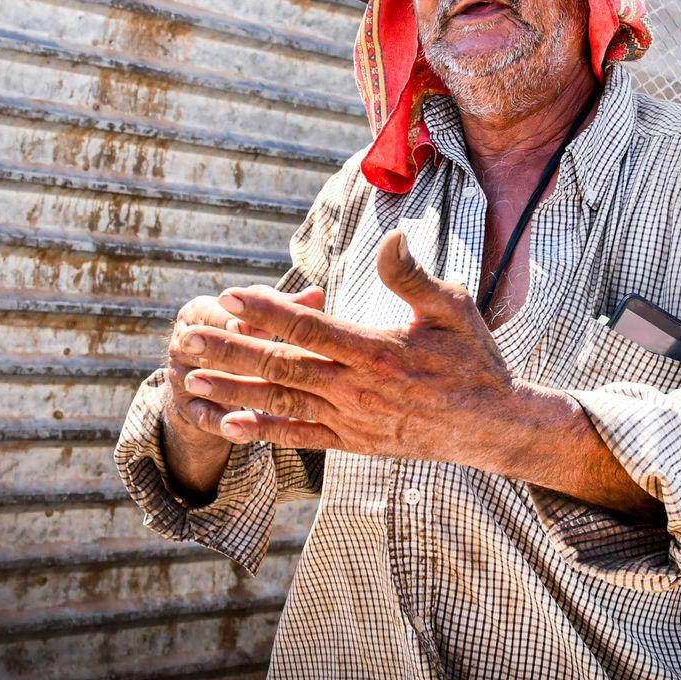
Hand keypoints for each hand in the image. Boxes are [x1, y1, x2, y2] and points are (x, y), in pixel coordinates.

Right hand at [165, 288, 325, 443]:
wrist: (209, 374)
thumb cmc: (242, 334)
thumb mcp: (258, 318)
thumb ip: (286, 306)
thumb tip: (318, 294)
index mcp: (198, 311)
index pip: (218, 311)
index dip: (242, 320)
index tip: (261, 326)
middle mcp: (183, 341)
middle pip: (207, 345)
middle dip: (232, 351)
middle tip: (258, 359)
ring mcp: (181, 376)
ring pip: (203, 380)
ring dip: (226, 387)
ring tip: (251, 394)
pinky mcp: (187, 408)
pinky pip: (203, 416)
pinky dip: (221, 422)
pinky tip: (240, 429)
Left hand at [175, 232, 517, 464]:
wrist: (492, 426)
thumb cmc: (474, 361)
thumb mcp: (453, 309)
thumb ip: (413, 277)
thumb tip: (390, 237)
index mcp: (376, 352)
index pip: (309, 328)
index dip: (266, 311)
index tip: (230, 294)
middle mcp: (357, 389)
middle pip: (282, 367)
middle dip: (231, 350)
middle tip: (189, 337)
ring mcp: (352, 420)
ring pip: (281, 402)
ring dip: (234, 390)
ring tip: (192, 378)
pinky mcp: (353, 442)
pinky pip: (300, 436)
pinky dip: (263, 431)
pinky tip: (229, 425)